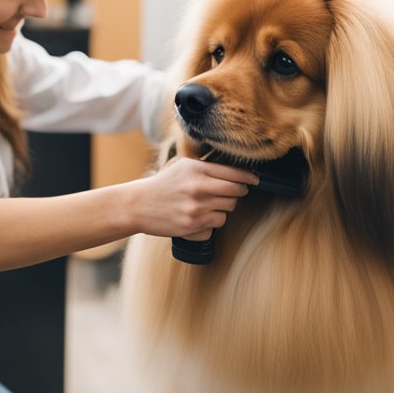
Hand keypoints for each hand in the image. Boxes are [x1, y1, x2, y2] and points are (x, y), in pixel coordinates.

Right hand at [129, 158, 256, 238]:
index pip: (234, 173)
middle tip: (234, 192)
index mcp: (197, 170)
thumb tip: (235, 170)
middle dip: (239, 192)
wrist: (138, 205)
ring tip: (209, 204)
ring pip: (228, 209)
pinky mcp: (193, 225)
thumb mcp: (183, 167)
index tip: (255, 180)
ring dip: (224, 207)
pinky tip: (200, 217)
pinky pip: (217, 224)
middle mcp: (198, 188)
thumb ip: (207, 167)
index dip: (249, 177)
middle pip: (236, 192)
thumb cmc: (163, 185)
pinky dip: (212, 222)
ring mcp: (196, 208)